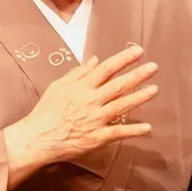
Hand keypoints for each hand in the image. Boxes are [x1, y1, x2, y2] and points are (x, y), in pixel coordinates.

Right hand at [3, 44, 157, 177]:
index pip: (106, 69)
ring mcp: (95, 120)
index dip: (123, 59)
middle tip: (154, 67)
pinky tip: (148, 127)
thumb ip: (78, 73)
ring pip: (121, 106)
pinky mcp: (96, 138)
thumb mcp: (58, 87)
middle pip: (117, 85)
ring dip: (139, 98)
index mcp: (81, 87)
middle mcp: (90, 101)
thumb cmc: (46, 111)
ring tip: (155, 90)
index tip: (138, 51)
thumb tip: (96, 59)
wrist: (36, 138)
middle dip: (137, 75)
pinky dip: (133, 131)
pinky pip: (118, 133)